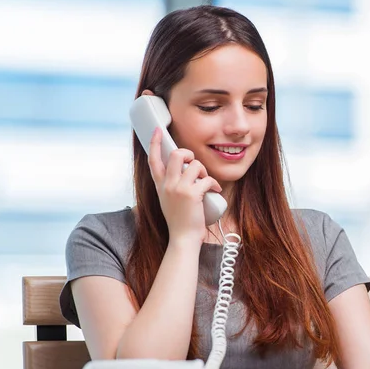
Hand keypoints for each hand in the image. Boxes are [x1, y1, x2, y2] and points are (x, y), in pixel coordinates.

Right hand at [148, 127, 221, 242]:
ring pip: (194, 165)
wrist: (183, 238)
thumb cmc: (180, 220)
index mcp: (160, 185)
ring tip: (205, 182)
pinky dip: (214, 184)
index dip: (155, 142)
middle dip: (189, 154)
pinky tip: (216, 191)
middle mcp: (167, 184)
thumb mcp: (168, 200)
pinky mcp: (191, 194)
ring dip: (204, 171)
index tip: (158, 130)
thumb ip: (172, 184)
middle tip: (195, 164)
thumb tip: (185, 170)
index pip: (154, 159)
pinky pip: (207, 179)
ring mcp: (178, 189)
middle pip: (176, 154)